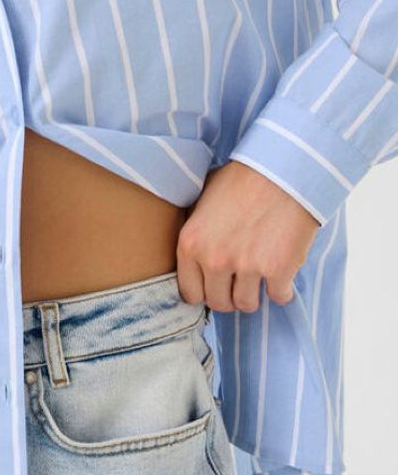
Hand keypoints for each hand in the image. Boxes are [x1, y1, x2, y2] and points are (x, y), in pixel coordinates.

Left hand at [176, 160, 320, 312]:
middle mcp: (214, 259)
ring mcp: (247, 267)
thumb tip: (194, 248)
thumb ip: (195, 227)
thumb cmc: (243, 179)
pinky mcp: (278, 270)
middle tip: (240, 279)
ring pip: (247, 304)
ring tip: (260, 272)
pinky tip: (282, 268)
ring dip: (255, 292)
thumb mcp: (203, 198)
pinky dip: (283, 287)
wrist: (283, 169)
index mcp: (190, 244)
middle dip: (230, 294)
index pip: (190, 293)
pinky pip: (279, 296)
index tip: (216, 284)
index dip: (204, 290)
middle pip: (219, 303)